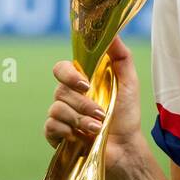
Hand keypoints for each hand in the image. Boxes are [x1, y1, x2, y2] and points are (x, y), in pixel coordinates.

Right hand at [44, 36, 143, 165]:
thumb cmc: (127, 114)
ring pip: (56, 109)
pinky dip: (67, 131)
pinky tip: (82, 137)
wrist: (126, 147)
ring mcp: (61, 116)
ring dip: (80, 119)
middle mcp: (68, 97)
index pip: (61, 69)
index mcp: (80, 82)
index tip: (86, 84)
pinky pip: (50, 126)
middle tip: (100, 112)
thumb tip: (111, 32)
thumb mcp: (129, 82)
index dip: (68, 74)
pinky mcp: (56, 135)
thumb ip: (121, 56)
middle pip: (59, 91)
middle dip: (82, 103)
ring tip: (98, 128)